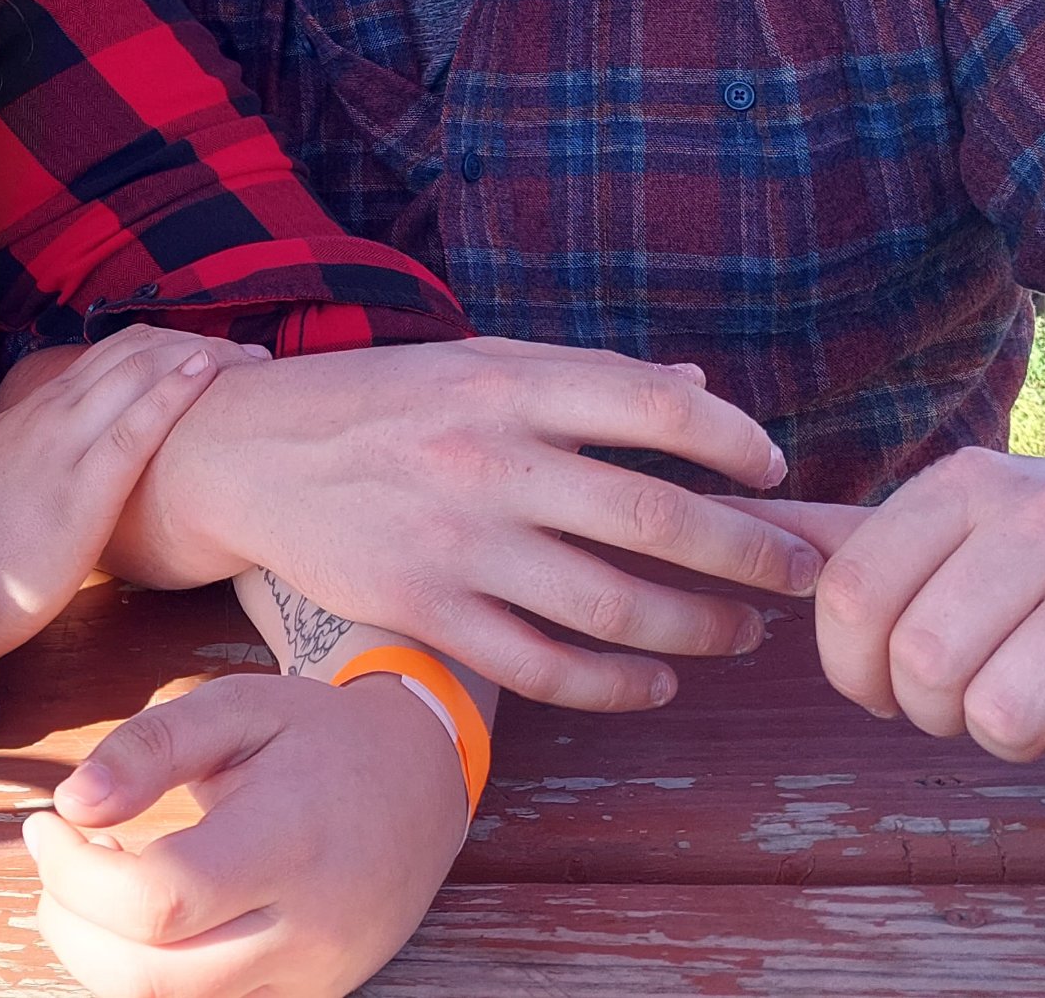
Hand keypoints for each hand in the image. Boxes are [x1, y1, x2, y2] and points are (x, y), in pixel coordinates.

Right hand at [0, 326, 253, 660]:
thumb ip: (28, 473)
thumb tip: (57, 482)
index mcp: (29, 418)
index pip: (102, 361)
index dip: (156, 350)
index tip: (200, 354)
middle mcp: (48, 416)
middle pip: (128, 353)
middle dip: (191, 344)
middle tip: (244, 354)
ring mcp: (63, 446)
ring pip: (136, 373)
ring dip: (198, 356)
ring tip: (246, 360)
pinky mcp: (82, 488)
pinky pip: (134, 425)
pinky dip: (174, 391)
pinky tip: (206, 372)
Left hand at [24, 674, 464, 997]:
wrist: (421, 783)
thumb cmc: (321, 738)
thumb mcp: (238, 706)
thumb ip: (150, 746)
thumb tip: (72, 802)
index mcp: (289, 843)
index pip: (161, 900)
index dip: (77, 875)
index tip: (48, 825)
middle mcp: (306, 930)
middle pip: (157, 977)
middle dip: (74, 925)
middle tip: (56, 858)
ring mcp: (311, 978)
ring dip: (104, 958)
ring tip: (99, 880)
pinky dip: (151, 976)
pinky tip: (145, 918)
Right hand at [105, 336, 822, 710]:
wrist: (245, 453)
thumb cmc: (374, 401)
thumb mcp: (471, 361)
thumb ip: (581, 375)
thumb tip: (697, 382)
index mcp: (506, 383)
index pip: (655, 404)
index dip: (734, 440)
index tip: (774, 468)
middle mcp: (488, 460)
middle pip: (656, 516)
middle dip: (750, 551)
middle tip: (799, 571)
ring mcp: (458, 542)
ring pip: (614, 604)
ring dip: (701, 627)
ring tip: (742, 632)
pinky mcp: (426, 610)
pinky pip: (546, 667)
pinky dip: (619, 684)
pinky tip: (657, 681)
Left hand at [792, 448, 1044, 798]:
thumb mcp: (963, 515)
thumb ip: (846, 533)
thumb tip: (720, 520)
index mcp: (973, 482)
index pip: (847, 593)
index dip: (849, 666)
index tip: (885, 680)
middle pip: (921, 664)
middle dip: (930, 709)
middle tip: (974, 692)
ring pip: (1001, 716)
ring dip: (1009, 737)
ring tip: (1044, 697)